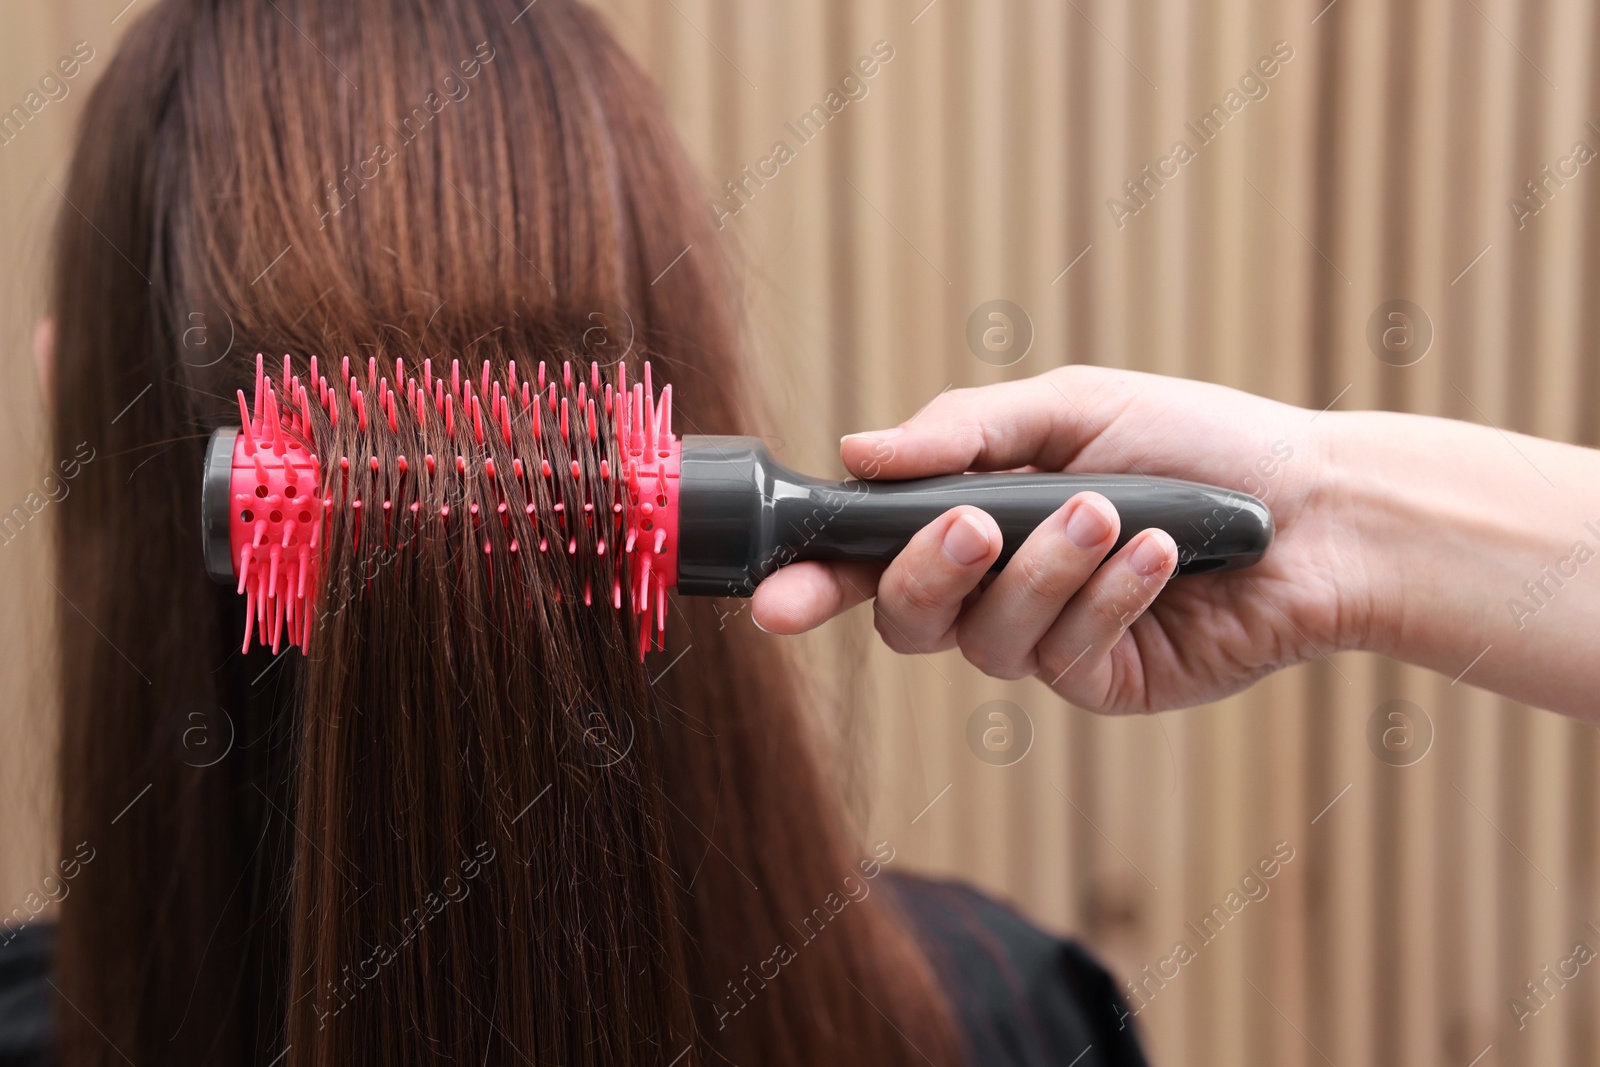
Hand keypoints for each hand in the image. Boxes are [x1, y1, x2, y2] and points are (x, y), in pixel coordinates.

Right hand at [751, 365, 1367, 712]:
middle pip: (907, 621)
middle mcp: (998, 590)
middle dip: (928, 573)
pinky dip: (1109, 597)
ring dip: (1046, 570)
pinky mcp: (1107, 682)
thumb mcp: (1071, 409)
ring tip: (1110, 514)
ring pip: (989, 640)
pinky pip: (1068, 657)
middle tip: (976, 522)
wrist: (1314, 506)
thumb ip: (962, 432)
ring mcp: (1050, 643)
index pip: (871, 560)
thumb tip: (855, 452)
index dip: (814, 581)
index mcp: (974, 520)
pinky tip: (1161, 556)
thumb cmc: (1194, 442)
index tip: (775, 592)